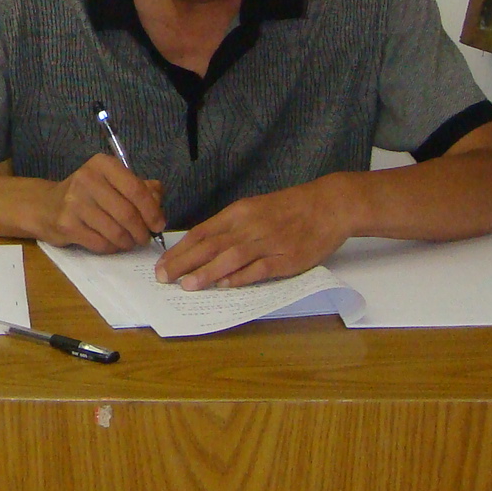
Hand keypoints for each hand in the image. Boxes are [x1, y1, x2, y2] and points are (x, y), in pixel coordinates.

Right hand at [39, 153, 165, 253]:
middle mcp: (87, 179)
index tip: (159, 224)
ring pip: (115, 231)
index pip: (136, 189)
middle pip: (127, 213)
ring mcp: (74, 202)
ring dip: (128, 242)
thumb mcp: (111, 182)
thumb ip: (139, 187)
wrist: (46, 206)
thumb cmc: (86, 194)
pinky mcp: (67, 225)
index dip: (152, 210)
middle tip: (145, 238)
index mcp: (102, 165)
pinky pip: (101, 243)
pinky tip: (112, 244)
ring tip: (129, 242)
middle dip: (142, 231)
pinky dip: (112, 248)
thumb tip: (158, 198)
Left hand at [156, 176, 352, 289]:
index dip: (180, 250)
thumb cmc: (289, 208)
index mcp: (239, 213)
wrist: (328, 205)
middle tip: (163, 277)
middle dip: (183, 262)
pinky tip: (224, 285)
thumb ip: (230, 227)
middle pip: (210, 245)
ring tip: (186, 285)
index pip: (201, 232)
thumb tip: (203, 247)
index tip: (162, 264)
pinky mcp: (287, 258)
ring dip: (206, 272)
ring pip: (230, 257)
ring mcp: (268, 242)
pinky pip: (259, 269)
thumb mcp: (254, 209)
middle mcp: (249, 226)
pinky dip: (240, 277)